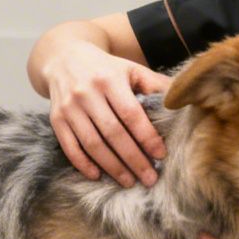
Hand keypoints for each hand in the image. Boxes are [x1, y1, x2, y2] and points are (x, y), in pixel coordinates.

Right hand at [43, 45, 172, 186]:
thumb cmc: (104, 68)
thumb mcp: (130, 69)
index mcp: (109, 79)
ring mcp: (69, 107)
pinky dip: (83, 164)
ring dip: (112, 166)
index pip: (131, 114)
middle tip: (149, 178)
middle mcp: (87, 93)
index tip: (160, 155)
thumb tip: (183, 99)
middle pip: (113, 133)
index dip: (146, 137)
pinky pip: (70, 147)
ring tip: (128, 181)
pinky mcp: (56, 119)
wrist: (63, 58)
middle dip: (133, 159)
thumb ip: (154, 84)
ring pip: (92, 144)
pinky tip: (98, 175)